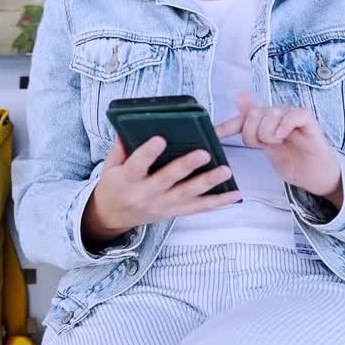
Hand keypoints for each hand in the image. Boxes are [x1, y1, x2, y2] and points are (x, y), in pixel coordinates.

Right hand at [89, 131, 242, 234]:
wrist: (112, 217)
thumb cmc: (114, 187)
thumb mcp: (110, 167)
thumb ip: (120, 148)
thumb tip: (128, 127)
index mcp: (127, 180)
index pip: (137, 165)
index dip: (148, 153)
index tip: (160, 139)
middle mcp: (146, 194)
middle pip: (168, 179)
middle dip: (187, 166)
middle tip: (204, 153)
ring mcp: (162, 205)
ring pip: (188, 194)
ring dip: (208, 182)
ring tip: (226, 171)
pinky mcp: (173, 212)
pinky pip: (198, 208)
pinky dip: (218, 202)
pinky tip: (234, 194)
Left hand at [214, 92, 343, 206]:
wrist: (315, 176)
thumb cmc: (293, 160)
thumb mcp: (265, 146)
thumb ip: (251, 126)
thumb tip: (240, 96)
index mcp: (265, 120)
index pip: (241, 118)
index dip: (226, 126)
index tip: (213, 135)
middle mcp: (278, 113)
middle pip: (253, 114)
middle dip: (253, 135)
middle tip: (265, 146)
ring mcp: (293, 115)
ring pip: (270, 114)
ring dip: (269, 134)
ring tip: (279, 143)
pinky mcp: (308, 121)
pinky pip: (293, 115)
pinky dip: (284, 126)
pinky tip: (283, 136)